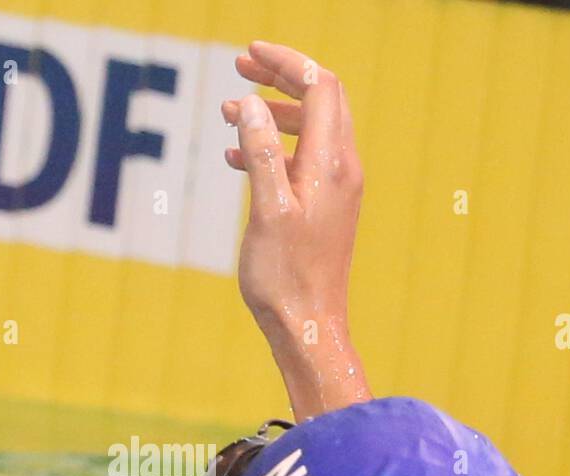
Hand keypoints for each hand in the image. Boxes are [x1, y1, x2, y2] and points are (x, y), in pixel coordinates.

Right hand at [222, 40, 370, 418]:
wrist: (310, 327)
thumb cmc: (286, 278)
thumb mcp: (267, 210)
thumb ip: (261, 153)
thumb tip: (249, 103)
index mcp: (332, 165)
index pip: (320, 87)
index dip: (287, 62)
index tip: (248, 53)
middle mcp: (342, 170)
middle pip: (321, 100)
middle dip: (281, 78)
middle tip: (239, 68)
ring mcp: (335, 190)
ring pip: (310, 129)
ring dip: (272, 113)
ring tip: (228, 112)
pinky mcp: (324, 208)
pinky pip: (302, 160)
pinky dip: (273, 147)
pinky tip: (237, 158)